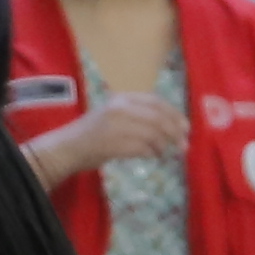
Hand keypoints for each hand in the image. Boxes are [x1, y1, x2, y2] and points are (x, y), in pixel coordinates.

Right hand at [24, 92, 176, 186]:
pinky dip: (152, 153)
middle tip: (184, 144)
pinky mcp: (114, 144)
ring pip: (152, 134)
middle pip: (157, 118)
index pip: (156, 102)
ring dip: (164, 145)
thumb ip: (138, 115)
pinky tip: (153, 156)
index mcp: (122, 98)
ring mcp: (116, 126)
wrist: (68, 147)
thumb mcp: (115, 114)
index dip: (174, 114)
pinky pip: (142, 148)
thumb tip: (170, 125)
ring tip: (166, 152)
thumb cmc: (93, 133)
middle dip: (174, 132)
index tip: (185, 127)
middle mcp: (120, 108)